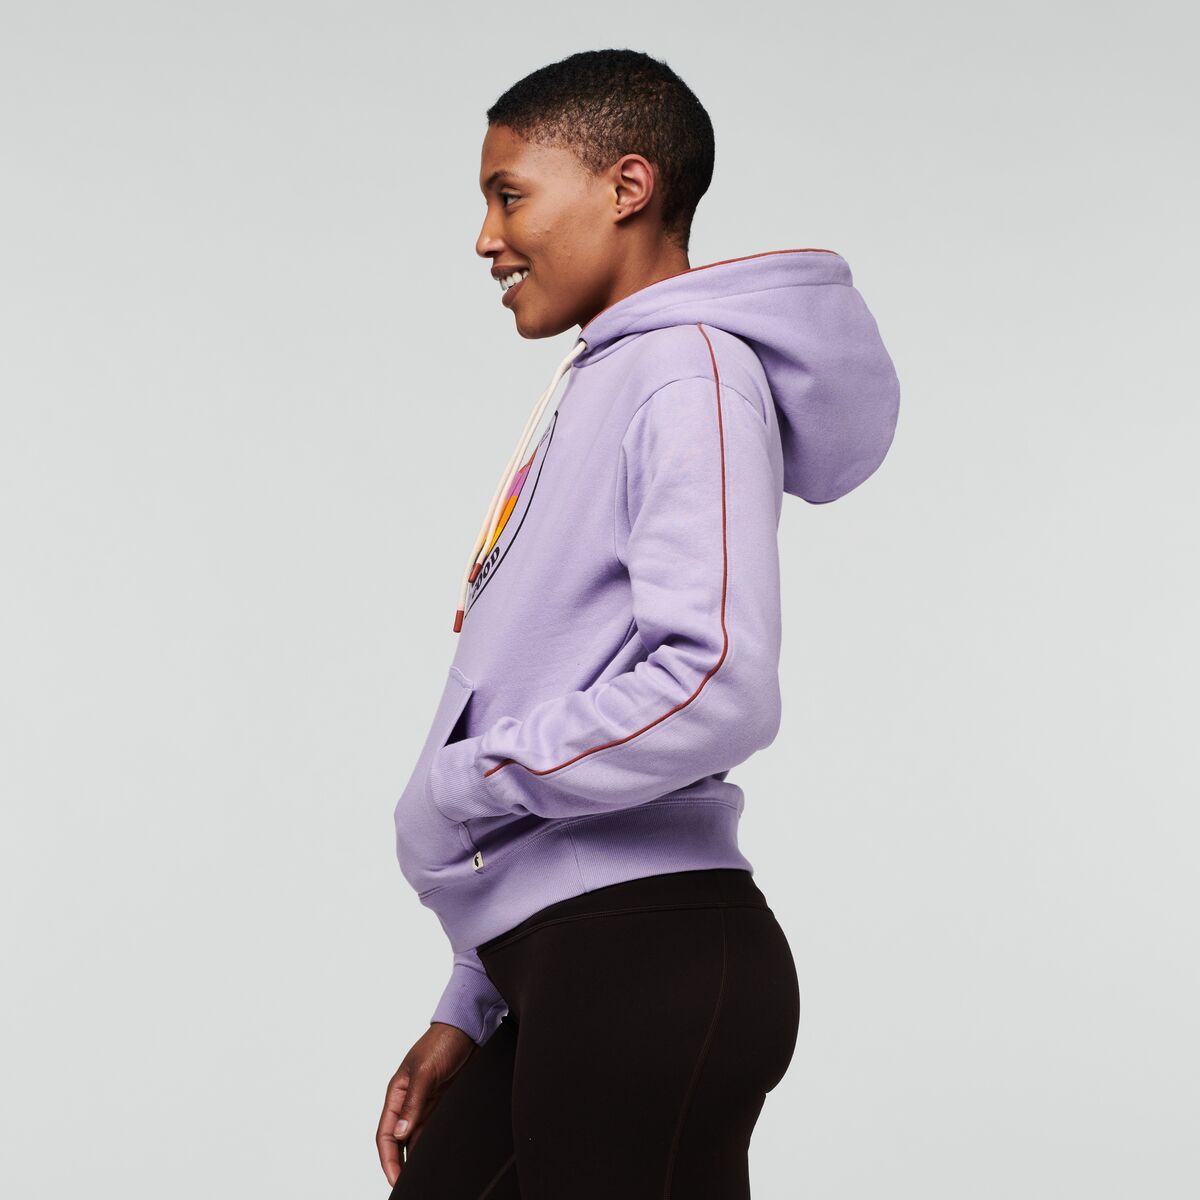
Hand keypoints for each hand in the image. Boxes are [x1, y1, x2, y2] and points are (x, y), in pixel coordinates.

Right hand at [376, 1022, 476, 1186]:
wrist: (468, 1029)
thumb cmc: (441, 1041)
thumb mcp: (425, 1071)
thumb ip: (412, 1102)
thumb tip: (400, 1133)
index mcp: (396, 1092)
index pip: (386, 1133)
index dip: (388, 1158)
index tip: (394, 1179)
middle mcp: (408, 1100)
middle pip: (399, 1140)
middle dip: (399, 1163)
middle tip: (405, 1184)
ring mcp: (425, 1102)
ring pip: (415, 1137)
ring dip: (415, 1155)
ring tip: (418, 1174)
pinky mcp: (442, 1102)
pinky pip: (432, 1128)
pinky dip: (430, 1143)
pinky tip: (433, 1154)